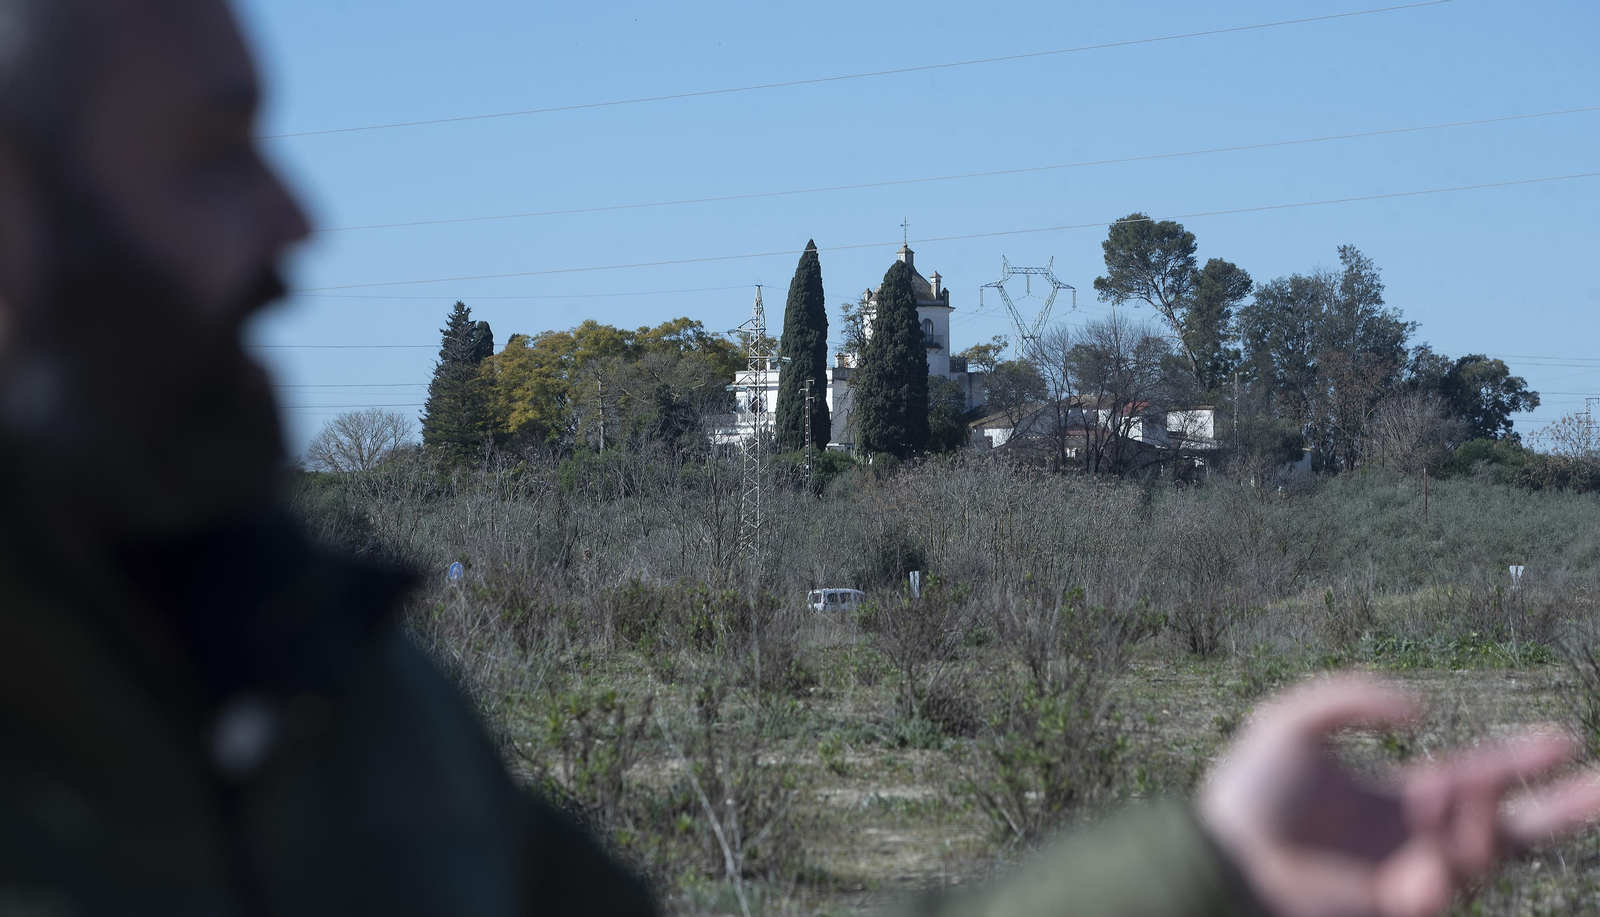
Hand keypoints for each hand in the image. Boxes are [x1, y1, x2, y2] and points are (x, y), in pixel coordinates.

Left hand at [1198, 674, 1599, 916]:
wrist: (1221, 854)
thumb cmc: (1250, 792)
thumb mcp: (1292, 722)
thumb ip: (1354, 698)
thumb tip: (1424, 712)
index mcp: (1401, 799)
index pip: (1479, 779)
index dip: (1522, 762)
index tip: (1566, 740)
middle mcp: (1417, 841)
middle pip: (1512, 831)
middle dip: (1564, 810)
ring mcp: (1412, 881)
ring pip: (1481, 855)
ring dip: (1479, 821)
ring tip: (1455, 786)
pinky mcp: (1398, 911)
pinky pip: (1440, 892)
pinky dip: (1436, 874)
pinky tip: (1417, 871)